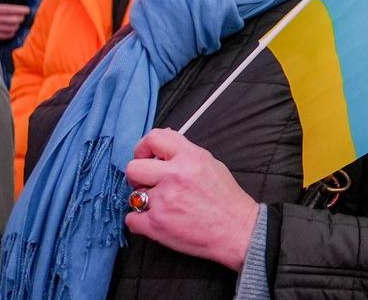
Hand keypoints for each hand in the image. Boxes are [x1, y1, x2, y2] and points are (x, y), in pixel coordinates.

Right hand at [0, 0, 30, 40]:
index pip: (10, 10)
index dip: (21, 10)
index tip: (27, 9)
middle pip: (13, 20)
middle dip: (21, 17)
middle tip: (24, 15)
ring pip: (11, 28)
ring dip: (18, 25)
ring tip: (19, 21)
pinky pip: (6, 36)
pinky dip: (12, 32)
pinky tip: (13, 28)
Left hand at [123, 128, 260, 270]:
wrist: (236, 230)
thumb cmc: (225, 198)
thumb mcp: (210, 164)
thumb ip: (184, 153)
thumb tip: (161, 143)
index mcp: (190, 158)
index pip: (154, 138)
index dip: (144, 148)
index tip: (146, 157)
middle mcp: (175, 176)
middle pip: (133, 168)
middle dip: (139, 176)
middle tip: (150, 184)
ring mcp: (163, 201)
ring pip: (132, 195)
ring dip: (143, 200)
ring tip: (161, 205)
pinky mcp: (156, 225)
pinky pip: (131, 219)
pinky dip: (141, 221)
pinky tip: (158, 220)